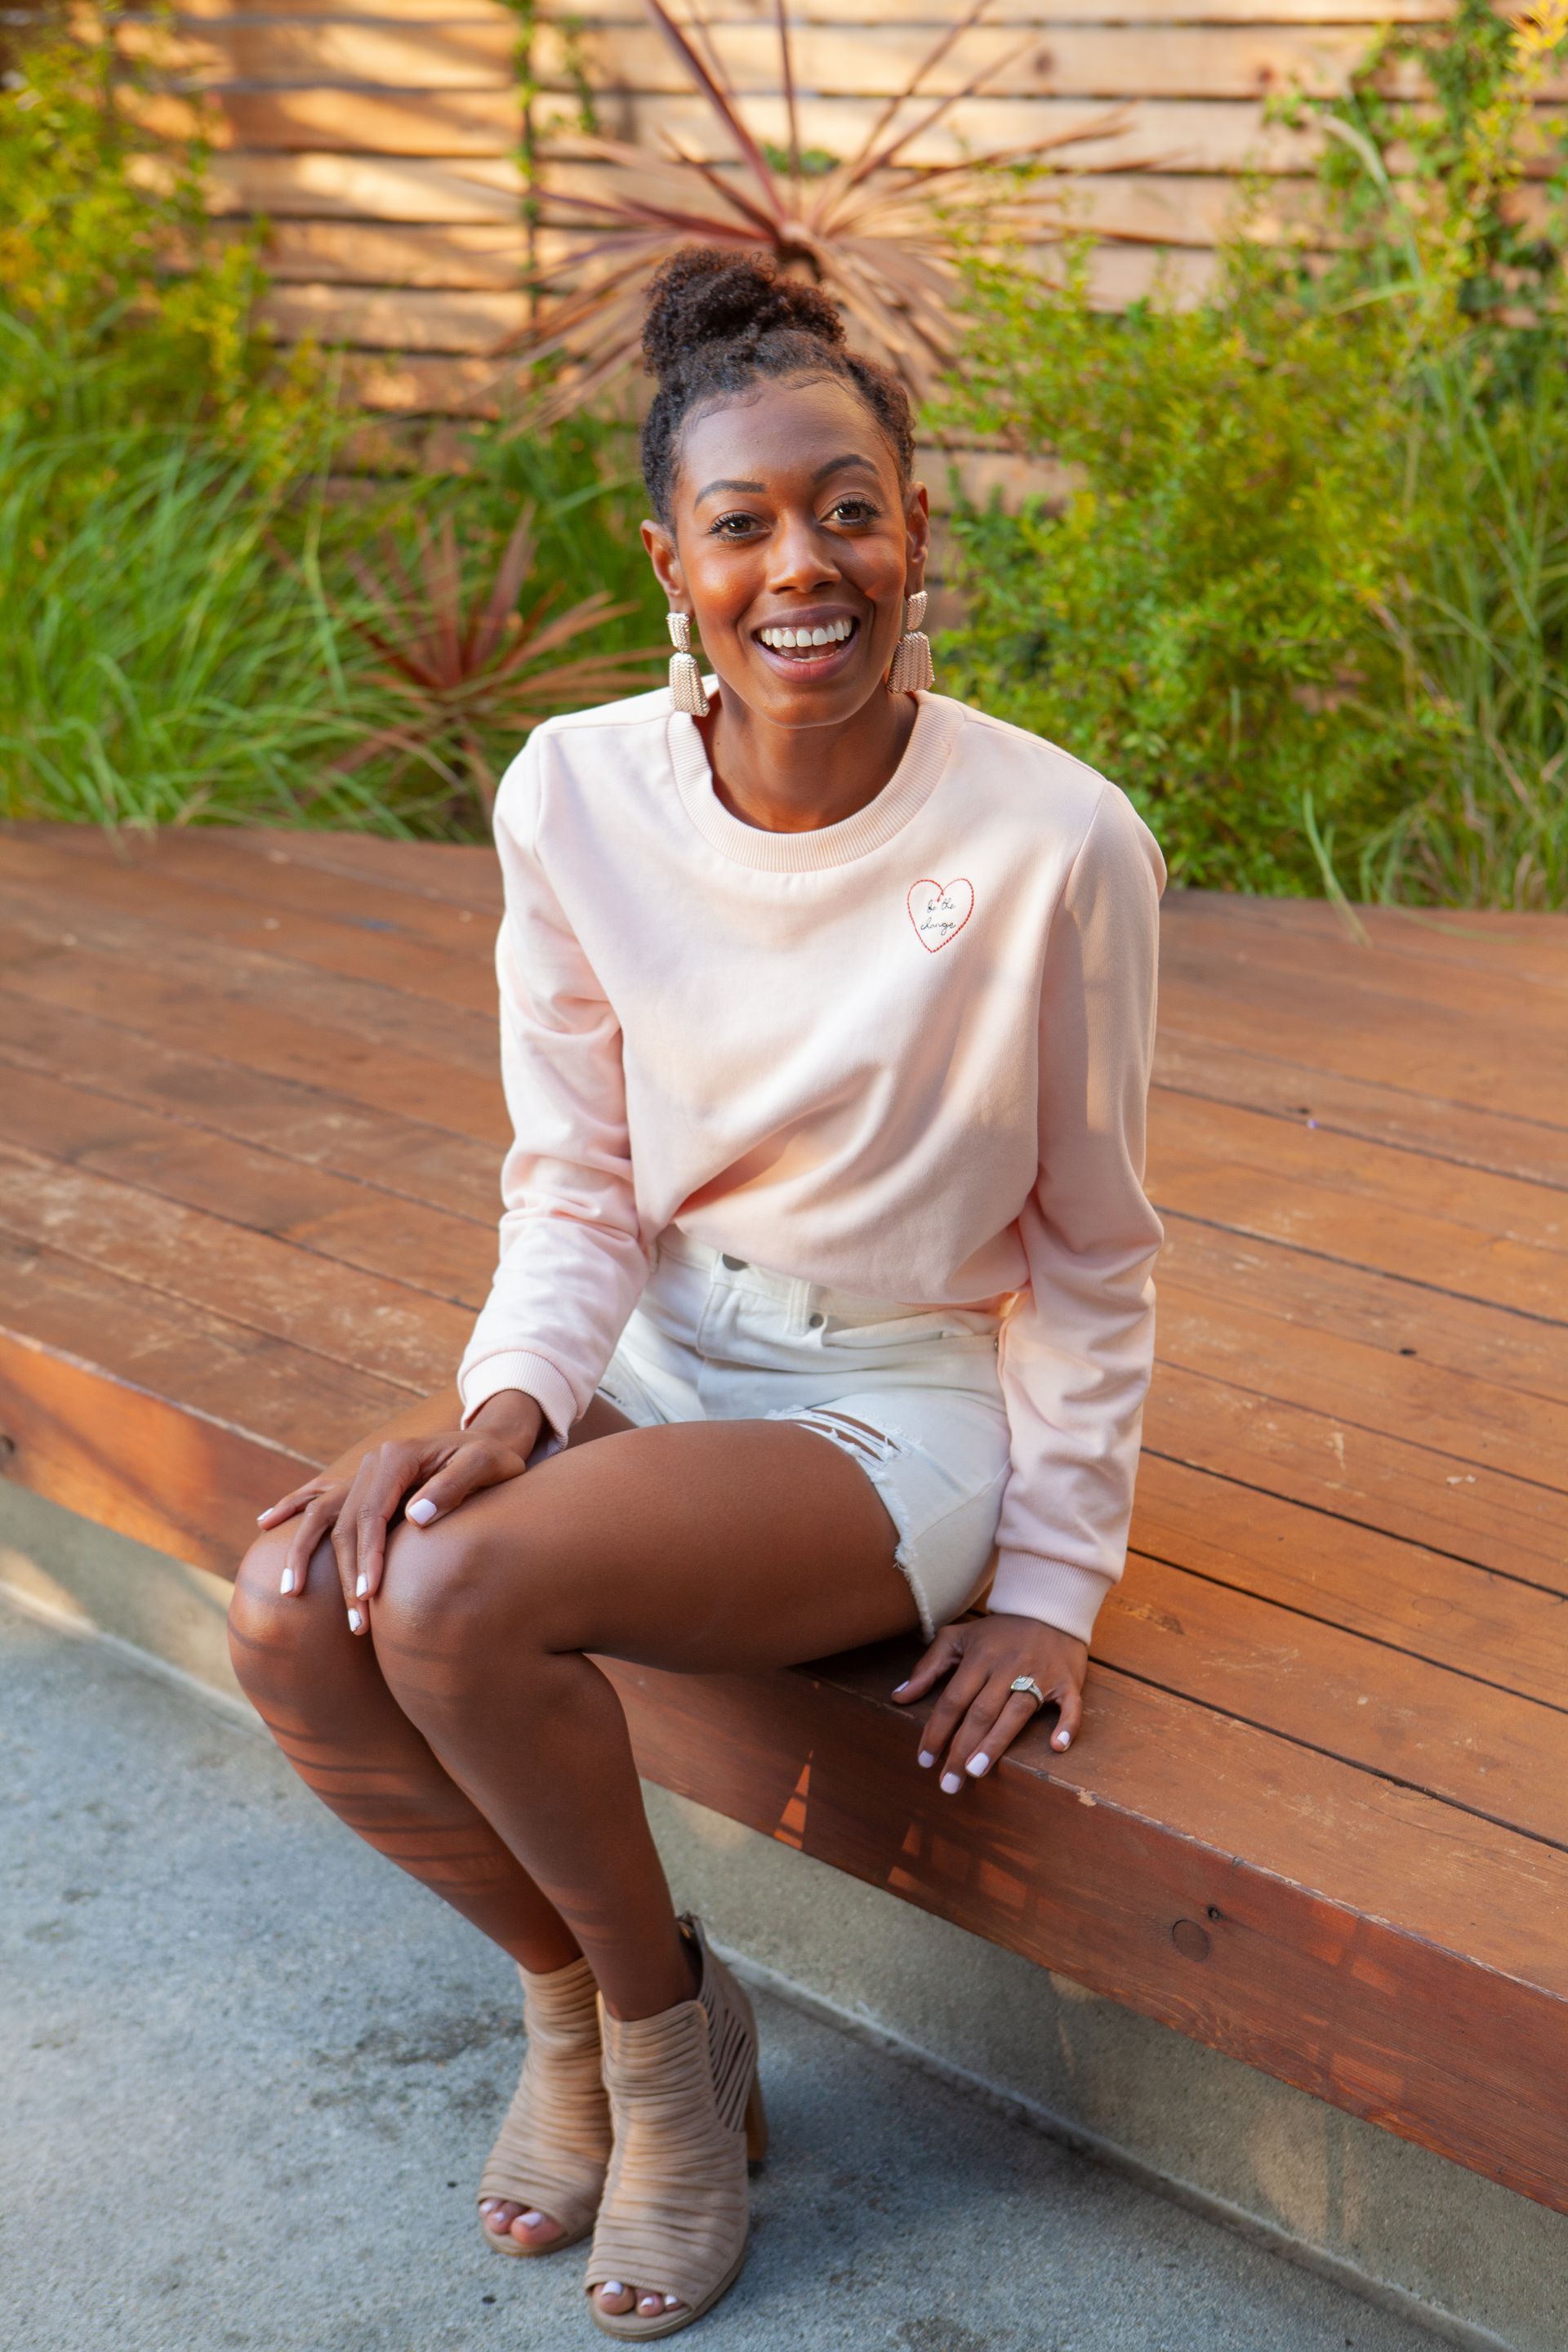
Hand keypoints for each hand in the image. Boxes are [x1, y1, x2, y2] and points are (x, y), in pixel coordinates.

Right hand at [256, 1390, 545, 1631]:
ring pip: (323, 1514)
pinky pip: (319, 1495)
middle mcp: (374, 1462)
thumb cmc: (494, 1458)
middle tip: (356, 1623)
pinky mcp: (363, 1482)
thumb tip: (414, 1517)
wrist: (491, 1440)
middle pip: (345, 1523)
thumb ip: (453, 1486)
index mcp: (398, 1456)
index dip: (368, 1557)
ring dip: (305, 1553)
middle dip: (345, 1575)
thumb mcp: (486, 1465)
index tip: (370, 1596)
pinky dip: (291, 1507)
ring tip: (292, 1592)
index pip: (372, 1514)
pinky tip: (266, 1523)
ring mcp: (364, 1471)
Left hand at [892, 1612, 1086, 1792]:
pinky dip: (1067, 1726)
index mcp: (980, 1656)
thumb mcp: (958, 1637)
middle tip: (948, 1783)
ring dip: (996, 1743)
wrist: (1049, 1607)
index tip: (924, 1760)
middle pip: (981, 1712)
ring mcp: (1041, 1674)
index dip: (936, 1730)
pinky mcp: (1068, 1682)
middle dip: (961, 1749)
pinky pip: (1070, 1706)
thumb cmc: (998, 1631)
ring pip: (1017, 1712)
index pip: (953, 1699)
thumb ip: (928, 1667)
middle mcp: (1009, 1666)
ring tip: (976, 1771)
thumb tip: (899, 1697)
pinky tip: (1056, 1747)